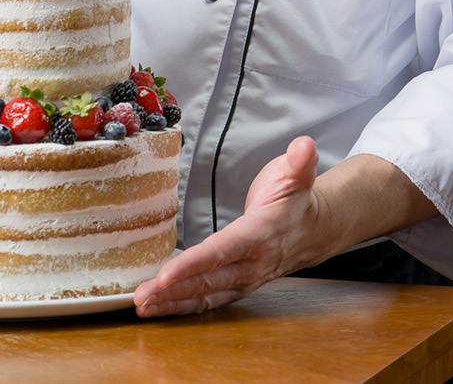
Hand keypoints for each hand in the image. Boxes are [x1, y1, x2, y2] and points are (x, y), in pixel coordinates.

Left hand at [133, 135, 320, 316]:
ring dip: (172, 303)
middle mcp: (251, 264)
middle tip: (140, 297)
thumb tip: (305, 145)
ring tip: (142, 306)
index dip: (192, 265)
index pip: (221, 252)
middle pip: (206, 281)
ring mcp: (244, 280)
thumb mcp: (298, 174)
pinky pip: (207, 301)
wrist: (312, 230)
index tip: (164, 275)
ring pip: (204, 295)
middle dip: (171, 291)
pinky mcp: (236, 286)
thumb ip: (299, 160)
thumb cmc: (296, 199)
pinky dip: (182, 306)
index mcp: (260, 234)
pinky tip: (160, 307)